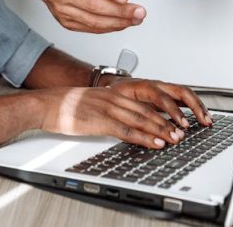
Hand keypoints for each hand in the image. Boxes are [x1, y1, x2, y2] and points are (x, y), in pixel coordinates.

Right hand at [24, 0, 144, 32]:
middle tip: (139, 11)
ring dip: (118, 22)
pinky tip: (122, 23)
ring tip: (136, 19)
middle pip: (94, 6)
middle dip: (120, 11)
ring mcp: (64, 10)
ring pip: (94, 21)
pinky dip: (109, 27)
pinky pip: (90, 28)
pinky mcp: (66, 22)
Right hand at [37, 80, 210, 147]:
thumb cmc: (70, 106)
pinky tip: (154, 143)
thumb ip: (115, 108)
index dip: (167, 106)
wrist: (48, 105)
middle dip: (169, 120)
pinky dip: (144, 137)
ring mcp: (108, 107)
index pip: (148, 97)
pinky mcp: (100, 120)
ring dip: (162, 129)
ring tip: (176, 138)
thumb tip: (132, 120)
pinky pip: (127, 130)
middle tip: (184, 130)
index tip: (180, 116)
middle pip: (149, 108)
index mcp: (116, 91)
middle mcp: (115, 96)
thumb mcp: (97, 102)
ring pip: (142, 118)